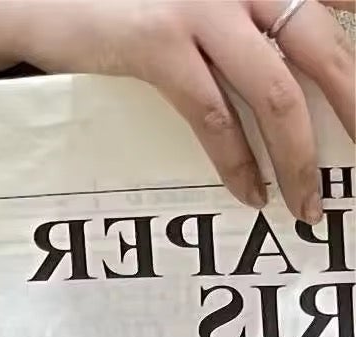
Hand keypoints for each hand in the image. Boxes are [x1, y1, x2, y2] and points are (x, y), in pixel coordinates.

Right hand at [0, 0, 354, 221]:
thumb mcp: (193, 7)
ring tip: (307, 201)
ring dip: (298, 155)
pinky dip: (237, 161)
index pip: (330, 8)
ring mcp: (202, 11)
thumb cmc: (119, 3)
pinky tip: (250, 192)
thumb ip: (240, 27)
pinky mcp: (158, 46)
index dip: (353, 68)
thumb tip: (286, 82)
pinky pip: (213, 114)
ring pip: (275, 91)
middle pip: (323, 49)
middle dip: (352, 108)